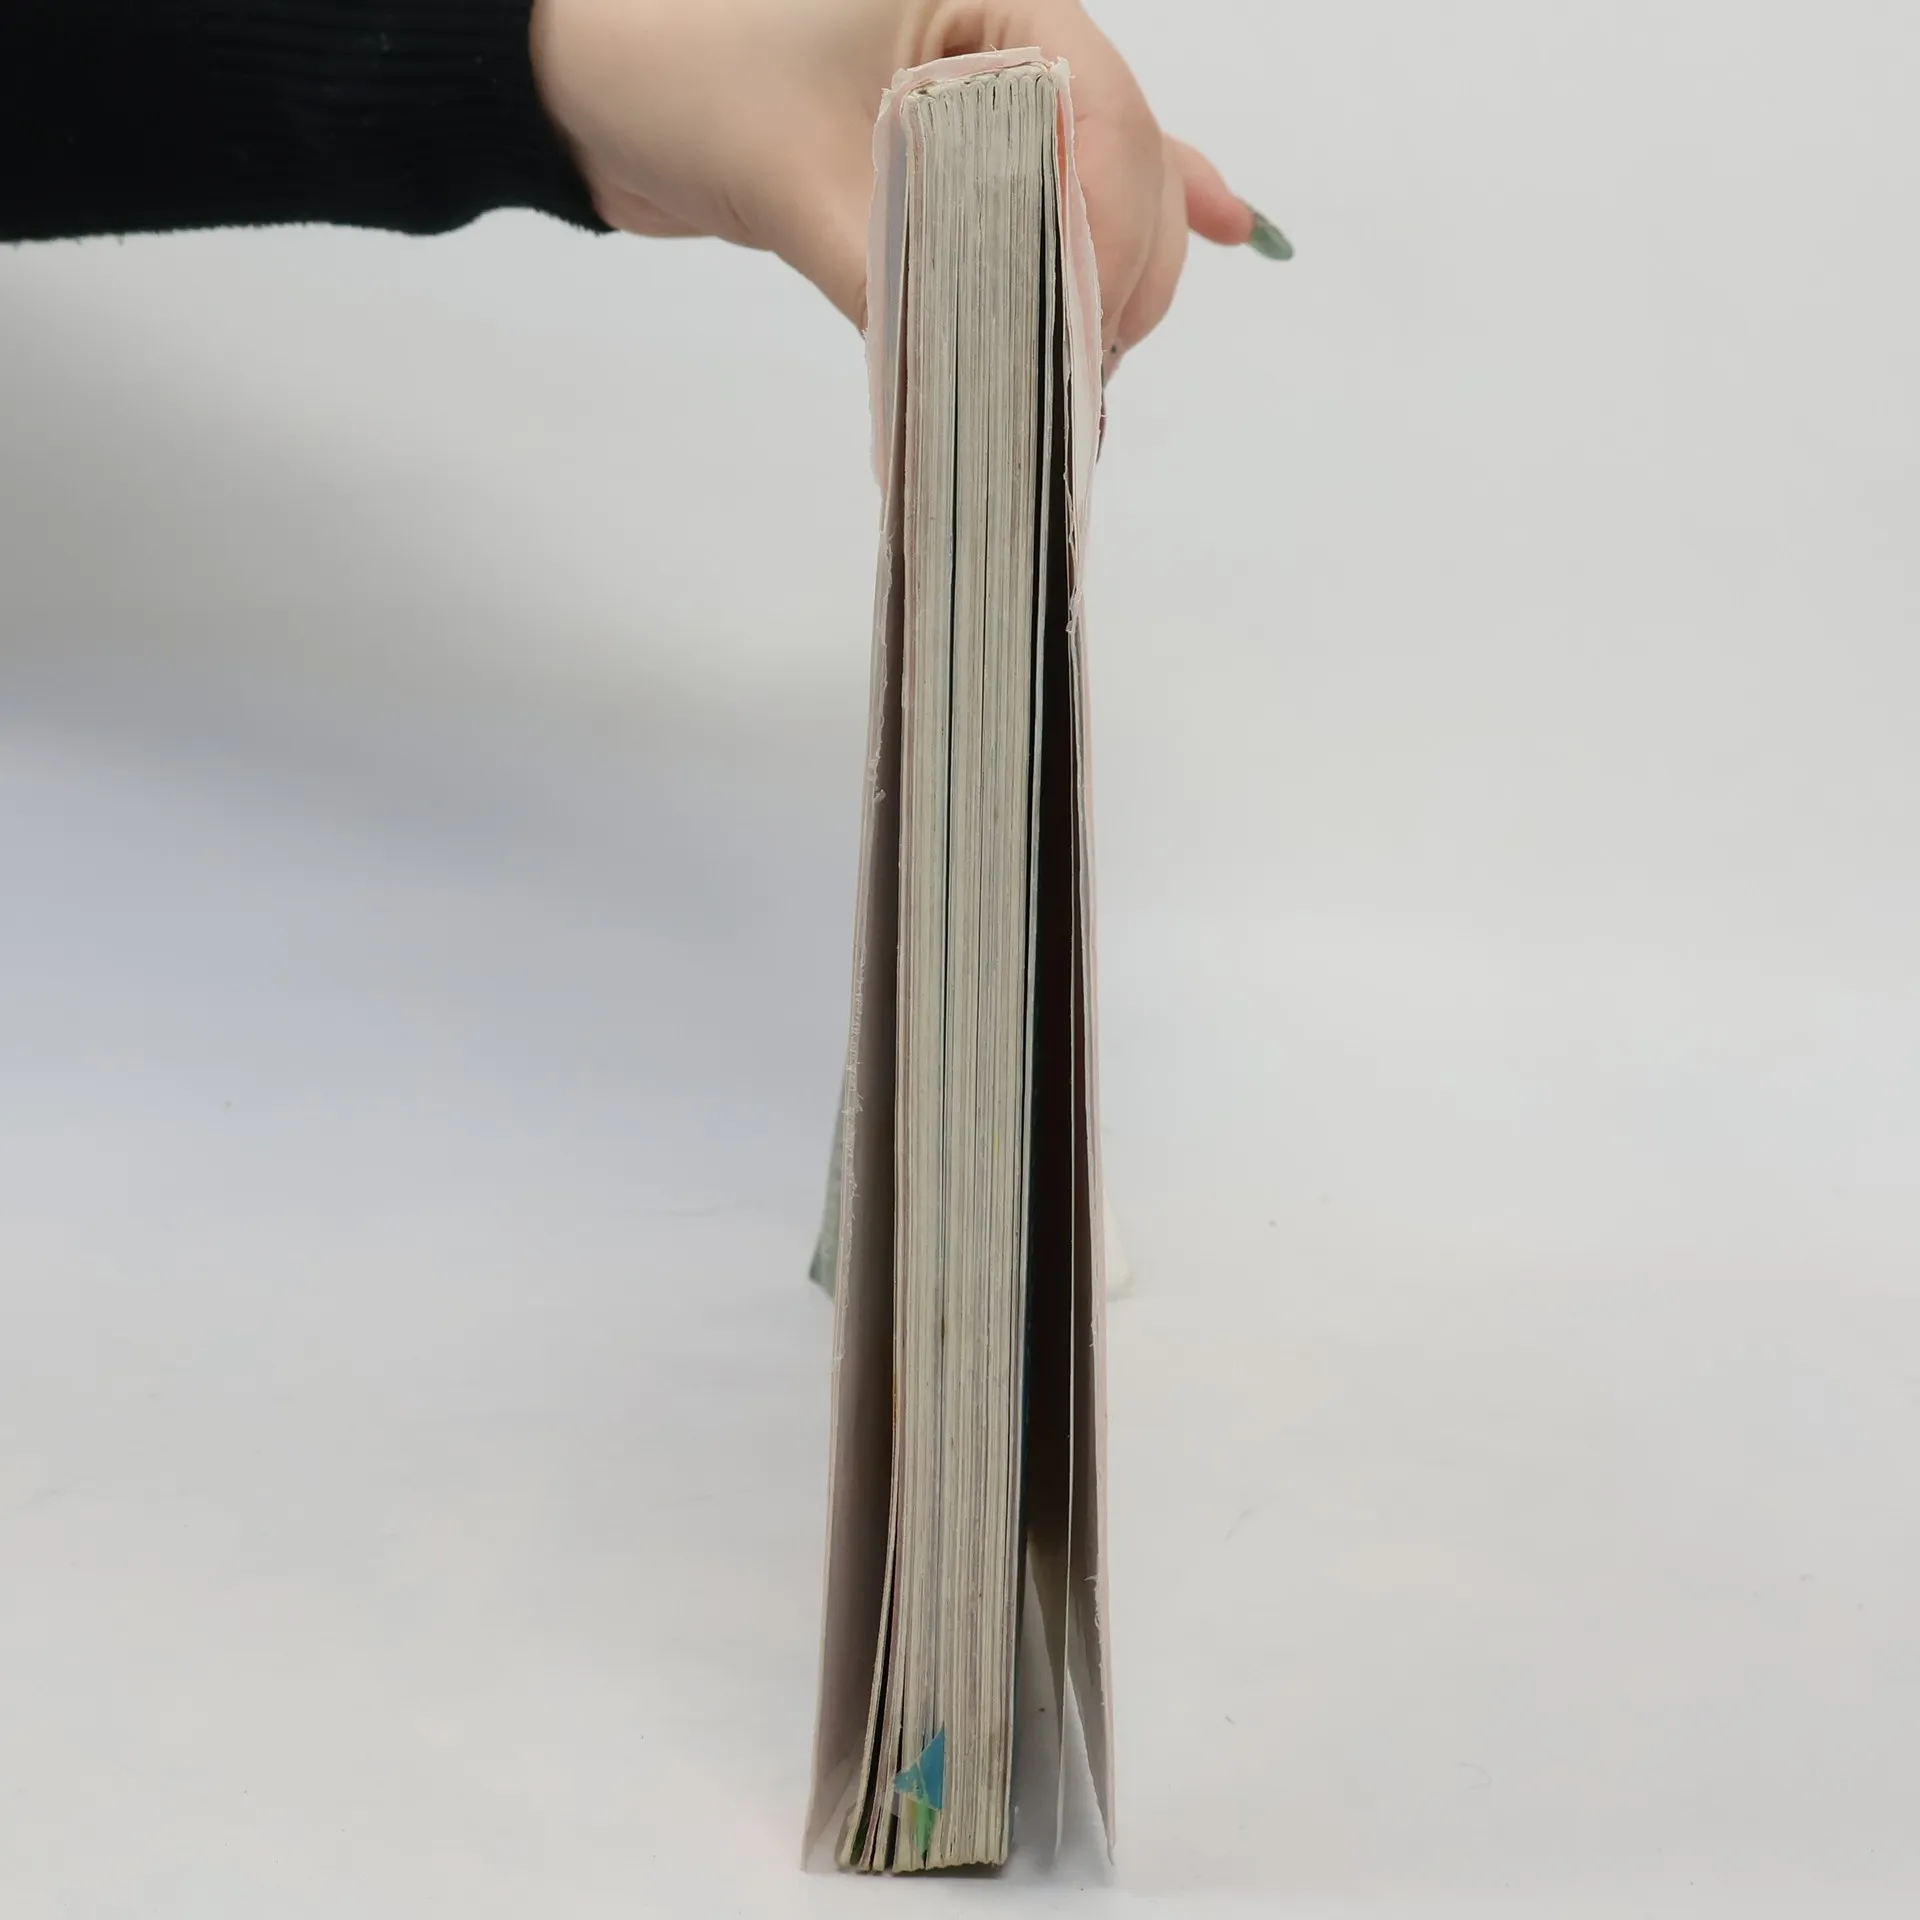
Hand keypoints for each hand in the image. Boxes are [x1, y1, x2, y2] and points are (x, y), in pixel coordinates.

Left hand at [530, 0, 1256, 358]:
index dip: (1111, 235)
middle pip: (1125, 160)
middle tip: (1075, 381)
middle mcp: (1008, 27)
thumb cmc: (680, 80)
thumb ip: (905, 289)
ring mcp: (995, 83)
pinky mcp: (972, 137)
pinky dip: (1132, 214)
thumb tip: (996, 407)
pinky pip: (1077, 173)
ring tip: (1083, 376)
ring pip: (1108, 186)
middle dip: (1116, 273)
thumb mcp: (798, 186)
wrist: (595, 81)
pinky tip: (1236, 228)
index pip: (1104, 115)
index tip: (1087, 339)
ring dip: (1108, 278)